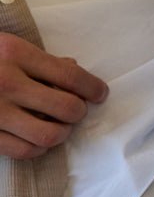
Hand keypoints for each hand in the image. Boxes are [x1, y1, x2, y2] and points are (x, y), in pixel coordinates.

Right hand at [0, 33, 107, 159]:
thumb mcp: (4, 45)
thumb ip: (39, 59)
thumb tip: (75, 70)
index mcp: (13, 52)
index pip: (72, 78)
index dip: (94, 89)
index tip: (100, 94)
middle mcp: (5, 82)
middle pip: (68, 109)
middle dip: (78, 111)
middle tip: (73, 109)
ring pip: (50, 136)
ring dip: (61, 133)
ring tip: (57, 126)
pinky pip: (24, 152)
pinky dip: (38, 149)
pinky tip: (36, 139)